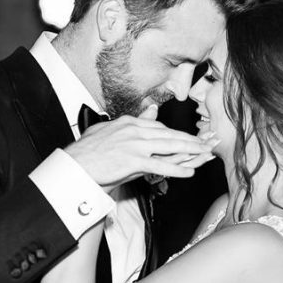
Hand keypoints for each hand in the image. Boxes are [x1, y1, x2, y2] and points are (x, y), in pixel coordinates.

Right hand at [65, 105, 216, 190]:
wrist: (74, 166)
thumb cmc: (87, 152)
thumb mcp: (109, 129)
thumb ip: (132, 121)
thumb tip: (150, 110)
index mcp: (128, 122)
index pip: (159, 126)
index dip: (176, 134)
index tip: (189, 138)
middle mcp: (134, 130)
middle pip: (169, 133)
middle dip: (191, 138)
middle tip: (208, 141)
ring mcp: (135, 145)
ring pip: (169, 146)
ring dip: (191, 150)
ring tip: (205, 154)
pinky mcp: (134, 160)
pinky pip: (161, 164)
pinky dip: (177, 168)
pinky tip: (190, 172)